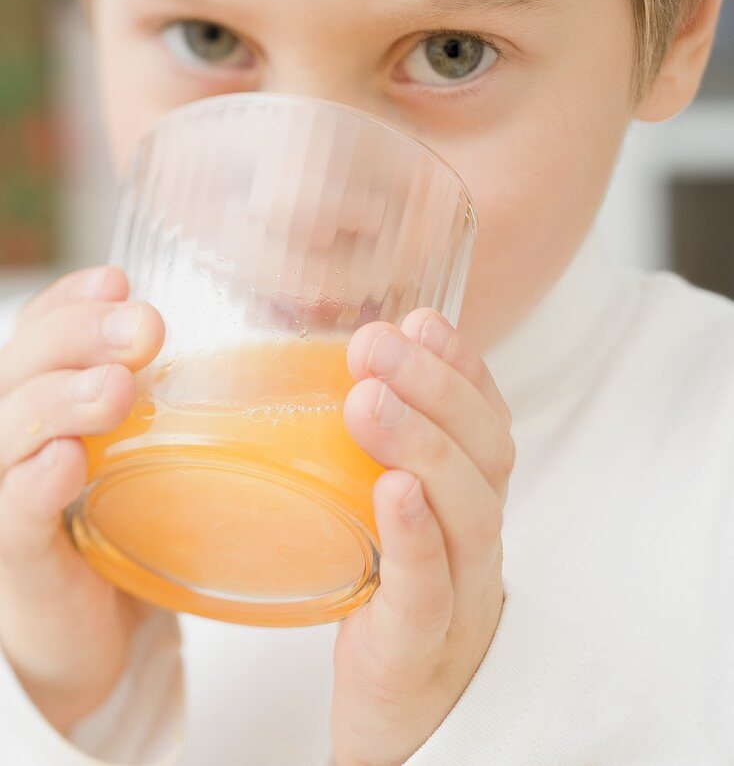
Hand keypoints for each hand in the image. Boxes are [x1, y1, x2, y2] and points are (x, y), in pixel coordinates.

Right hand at [0, 267, 163, 733]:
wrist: (109, 637)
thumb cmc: (136, 526)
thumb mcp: (157, 447)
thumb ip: (177, 399)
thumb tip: (258, 346)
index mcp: (45, 401)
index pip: (38, 331)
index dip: (69, 301)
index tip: (118, 281)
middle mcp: (14, 439)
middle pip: (18, 365)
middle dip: (78, 336)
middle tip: (145, 330)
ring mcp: (4, 497)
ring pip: (5, 429)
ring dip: (59, 400)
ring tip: (118, 390)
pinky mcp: (15, 561)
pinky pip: (11, 516)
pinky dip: (34, 484)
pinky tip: (67, 463)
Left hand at [332, 310, 514, 765]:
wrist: (401, 722)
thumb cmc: (385, 604)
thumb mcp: (384, 517)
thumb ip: (369, 454)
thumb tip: (310, 374)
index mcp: (469, 501)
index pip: (487, 420)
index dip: (463, 365)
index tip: (422, 319)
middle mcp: (478, 538)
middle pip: (486, 452)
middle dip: (435, 386)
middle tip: (376, 342)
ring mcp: (462, 594)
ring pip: (470, 512)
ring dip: (425, 444)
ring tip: (369, 399)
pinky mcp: (423, 646)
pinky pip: (431, 589)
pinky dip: (416, 535)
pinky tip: (392, 491)